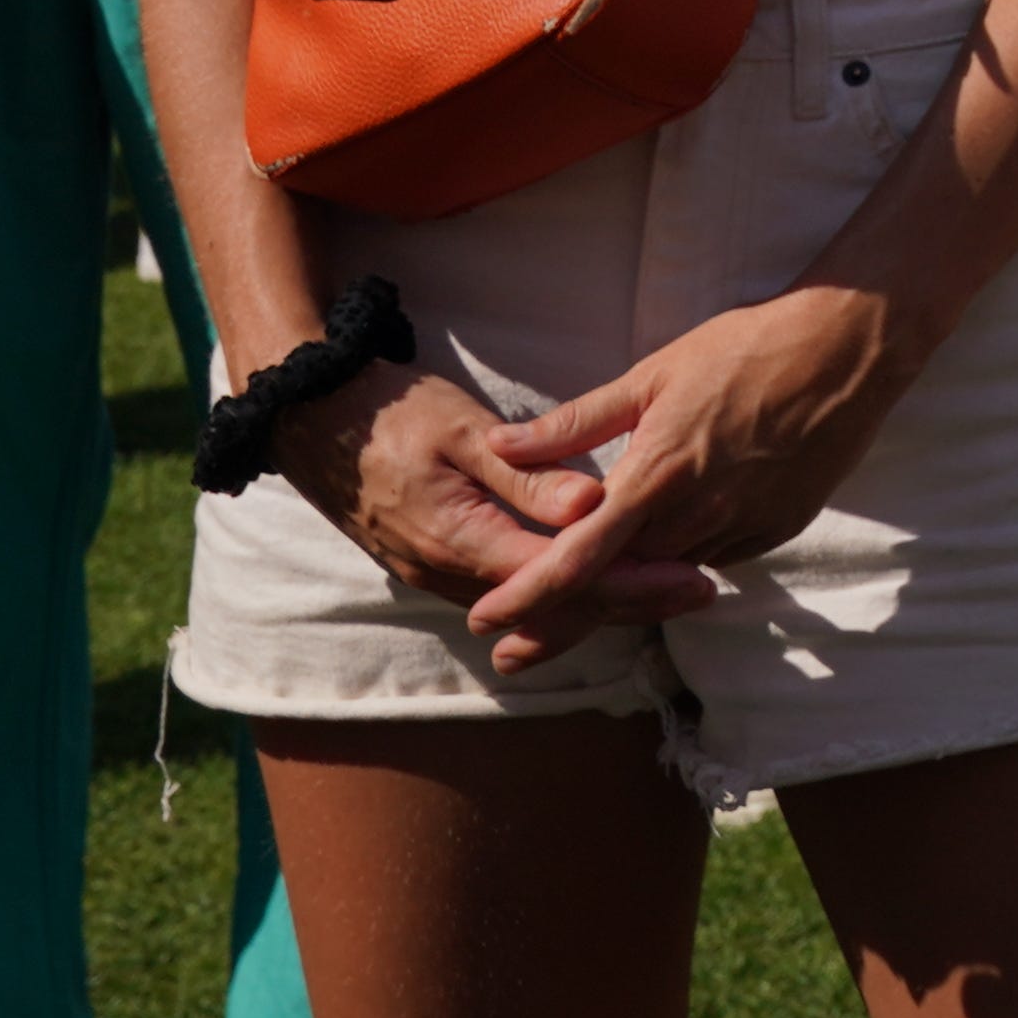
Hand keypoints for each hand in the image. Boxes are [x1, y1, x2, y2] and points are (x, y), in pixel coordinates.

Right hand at [271, 359, 717, 639]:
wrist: (314, 421)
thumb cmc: (393, 413)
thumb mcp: (462, 430)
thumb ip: (527, 473)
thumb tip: (591, 506)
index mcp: (461, 540)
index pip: (564, 579)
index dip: (632, 582)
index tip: (692, 575)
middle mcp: (451, 574)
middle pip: (558, 604)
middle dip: (632, 600)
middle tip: (703, 590)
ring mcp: (441, 576)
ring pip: (537, 605)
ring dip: (603, 598)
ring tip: (671, 587)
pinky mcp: (441, 565)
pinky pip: (513, 590)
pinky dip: (566, 589)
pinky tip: (608, 573)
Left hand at [464, 288, 919, 666]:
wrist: (849, 348)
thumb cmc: (747, 349)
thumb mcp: (653, 374)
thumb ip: (575, 422)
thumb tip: (501, 443)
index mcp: (657, 478)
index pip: (577, 561)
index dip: (526, 599)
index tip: (483, 621)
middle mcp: (698, 518)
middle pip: (615, 590)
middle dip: (560, 623)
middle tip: (512, 653)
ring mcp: (741, 529)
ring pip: (664, 581)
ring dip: (618, 600)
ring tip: (576, 615)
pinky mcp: (775, 530)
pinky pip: (711, 559)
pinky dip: (676, 568)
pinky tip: (661, 559)